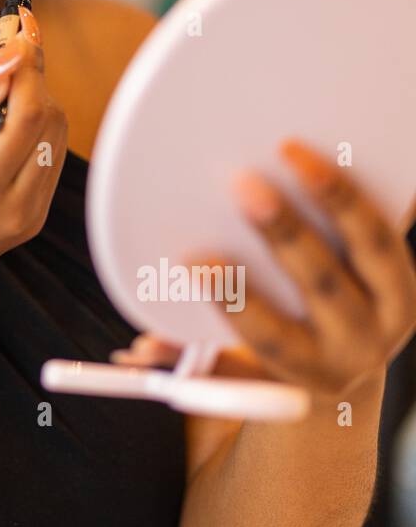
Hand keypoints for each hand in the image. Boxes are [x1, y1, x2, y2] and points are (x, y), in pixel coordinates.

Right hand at [0, 4, 66, 313]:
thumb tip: (2, 64)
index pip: (30, 111)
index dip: (28, 59)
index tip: (17, 20)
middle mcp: (20, 207)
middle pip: (52, 117)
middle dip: (28, 74)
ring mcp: (31, 216)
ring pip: (56, 134)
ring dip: (30, 96)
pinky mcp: (32, 216)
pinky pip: (47, 155)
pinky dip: (28, 123)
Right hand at [113, 141, 415, 400]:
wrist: (350, 371)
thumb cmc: (277, 358)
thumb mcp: (237, 375)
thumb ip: (187, 362)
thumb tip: (137, 350)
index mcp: (306, 370)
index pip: (269, 336)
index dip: (232, 299)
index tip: (195, 260)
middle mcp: (356, 343)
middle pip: (322, 285)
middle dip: (280, 233)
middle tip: (244, 188)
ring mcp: (393, 308)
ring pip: (371, 248)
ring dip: (332, 197)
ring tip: (293, 153)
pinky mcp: (409, 276)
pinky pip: (391, 227)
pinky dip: (364, 188)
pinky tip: (334, 151)